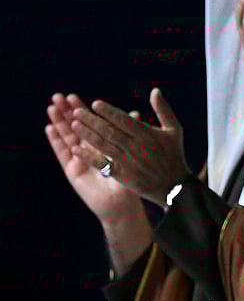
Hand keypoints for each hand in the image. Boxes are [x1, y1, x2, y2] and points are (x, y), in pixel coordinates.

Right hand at [46, 93, 143, 226]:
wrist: (122, 204)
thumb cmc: (130, 180)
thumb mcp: (131, 155)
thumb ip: (131, 134)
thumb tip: (136, 113)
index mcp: (102, 144)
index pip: (89, 123)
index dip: (81, 110)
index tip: (73, 96)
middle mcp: (88, 150)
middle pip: (74, 127)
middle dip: (66, 112)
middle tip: (58, 96)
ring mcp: (78, 159)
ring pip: (66, 136)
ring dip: (58, 122)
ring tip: (51, 107)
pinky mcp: (72, 170)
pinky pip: (62, 153)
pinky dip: (56, 140)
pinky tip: (49, 128)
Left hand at [69, 87, 191, 207]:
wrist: (175, 186)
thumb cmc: (173, 155)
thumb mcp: (174, 130)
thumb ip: (163, 110)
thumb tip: (155, 91)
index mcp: (148, 135)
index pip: (124, 120)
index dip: (108, 112)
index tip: (95, 104)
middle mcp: (136, 147)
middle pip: (109, 131)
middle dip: (92, 120)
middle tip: (76, 111)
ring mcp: (128, 162)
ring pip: (103, 145)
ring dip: (87, 135)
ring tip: (73, 125)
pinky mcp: (123, 175)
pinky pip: (102, 164)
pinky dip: (88, 156)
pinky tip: (75, 149)